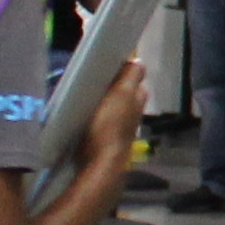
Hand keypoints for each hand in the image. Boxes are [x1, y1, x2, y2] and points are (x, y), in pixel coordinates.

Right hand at [73, 59, 146, 195]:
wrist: (100, 162)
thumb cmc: (109, 125)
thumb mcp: (121, 94)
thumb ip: (130, 78)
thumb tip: (139, 62)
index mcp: (137, 100)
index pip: (136, 79)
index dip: (124, 71)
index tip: (107, 65)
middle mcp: (134, 114)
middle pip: (126, 95)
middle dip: (115, 87)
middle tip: (95, 80)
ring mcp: (122, 129)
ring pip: (116, 109)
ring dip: (106, 103)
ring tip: (88, 95)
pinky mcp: (108, 141)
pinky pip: (105, 123)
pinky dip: (99, 117)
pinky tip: (86, 116)